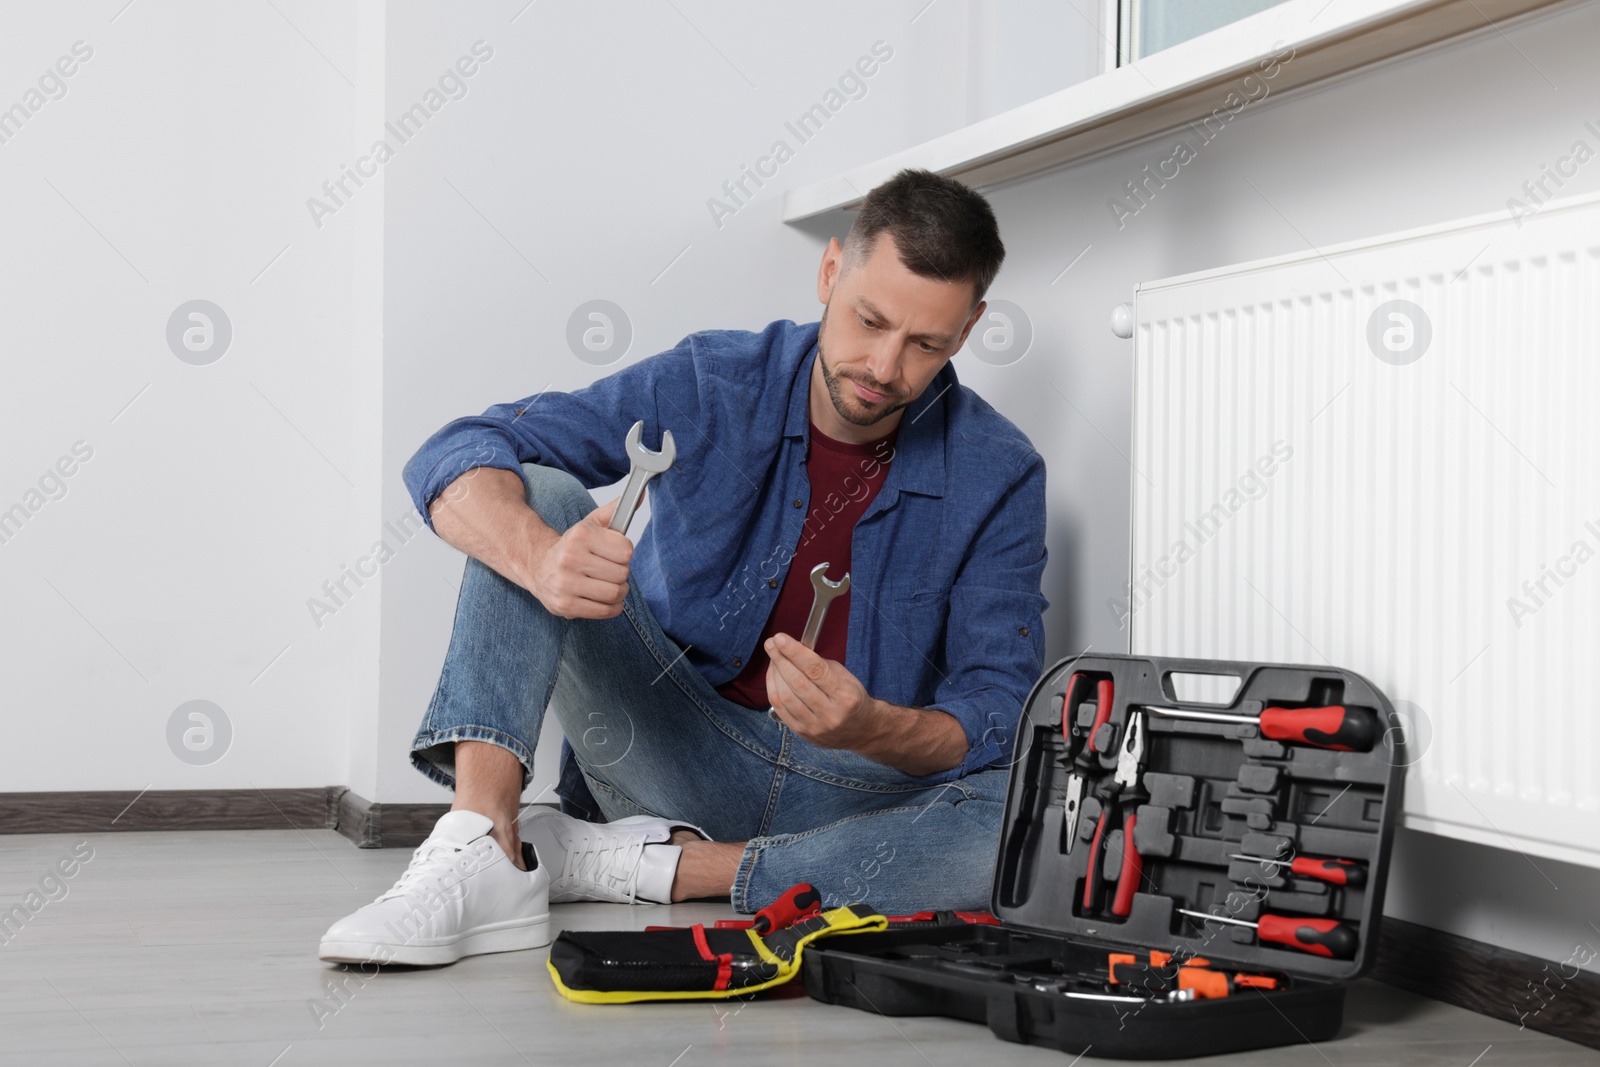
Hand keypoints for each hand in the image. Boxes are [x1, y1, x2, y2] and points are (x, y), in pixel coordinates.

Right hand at [525, 499, 632, 618]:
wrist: (538, 566)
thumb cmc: (572, 547)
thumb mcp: (589, 525)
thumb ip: (614, 512)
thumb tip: (639, 497)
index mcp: (580, 536)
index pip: (626, 550)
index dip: (625, 553)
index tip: (616, 554)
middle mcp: (570, 559)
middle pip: (622, 573)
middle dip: (622, 574)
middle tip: (612, 571)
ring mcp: (566, 584)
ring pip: (614, 593)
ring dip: (620, 592)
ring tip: (611, 585)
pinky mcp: (565, 605)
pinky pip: (605, 611)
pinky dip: (613, 607)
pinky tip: (605, 598)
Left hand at [765, 633, 882, 749]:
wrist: (860, 730)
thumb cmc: (851, 698)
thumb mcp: (844, 677)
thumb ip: (820, 665)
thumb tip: (793, 649)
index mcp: (845, 695)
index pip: (815, 670)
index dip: (794, 652)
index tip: (780, 638)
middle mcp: (830, 713)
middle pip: (798, 682)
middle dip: (780, 660)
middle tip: (771, 644)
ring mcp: (815, 725)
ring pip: (785, 696)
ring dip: (775, 673)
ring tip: (773, 658)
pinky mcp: (802, 732)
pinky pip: (780, 708)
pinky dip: (773, 688)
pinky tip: (773, 675)